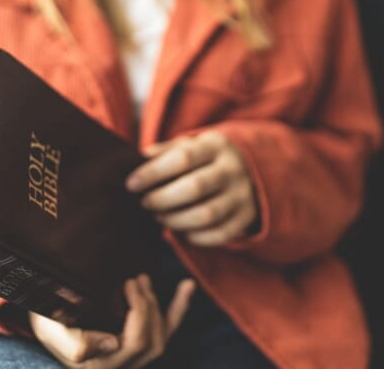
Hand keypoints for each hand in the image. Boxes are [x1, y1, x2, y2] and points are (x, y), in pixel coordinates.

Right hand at [30, 275, 194, 368]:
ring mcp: (130, 357)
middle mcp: (120, 366)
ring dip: (160, 305)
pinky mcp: (136, 343)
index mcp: (101, 365)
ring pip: (162, 337)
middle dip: (149, 306)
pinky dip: (178, 307)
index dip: (139, 311)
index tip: (128, 283)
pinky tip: (188, 285)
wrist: (43, 319)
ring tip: (144, 279)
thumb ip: (78, 343)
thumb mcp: (50, 330)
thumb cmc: (46, 322)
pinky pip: (166, 330)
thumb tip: (113, 343)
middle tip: (135, 278)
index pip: (136, 342)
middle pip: (153, 341)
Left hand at [127, 131, 257, 246]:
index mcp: (215, 146)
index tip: (131, 184)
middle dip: (163, 199)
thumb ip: (165, 151)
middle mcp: (232, 169)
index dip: (154, 173)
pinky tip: (182, 232)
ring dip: (176, 220)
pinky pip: (221, 234)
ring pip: (207, 215)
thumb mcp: (190, 145)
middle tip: (145, 203)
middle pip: (196, 187)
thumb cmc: (206, 158)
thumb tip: (137, 160)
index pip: (183, 158)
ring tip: (160, 218)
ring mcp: (242, 195)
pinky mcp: (246, 217)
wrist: (251, 167)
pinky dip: (197, 237)